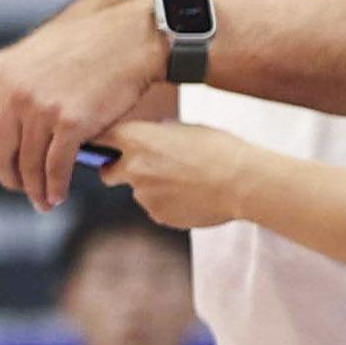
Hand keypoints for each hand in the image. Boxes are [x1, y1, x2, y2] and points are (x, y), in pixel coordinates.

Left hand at [0, 2, 167, 210]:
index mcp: (1, 78)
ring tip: (45, 201)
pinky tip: (60, 194)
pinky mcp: (71, 123)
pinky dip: (56, 188)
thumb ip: (2, 82)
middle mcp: (15, 95)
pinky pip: (55, 168)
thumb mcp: (32, 54)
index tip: (0, 161)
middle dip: (8, 178)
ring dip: (36, 191)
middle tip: (22, 187)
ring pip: (27, 167)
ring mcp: (42, 110)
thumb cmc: (86, 45)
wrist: (130, 38)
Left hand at [93, 116, 253, 231]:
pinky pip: (157, 207)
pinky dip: (169, 203)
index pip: (103, 139)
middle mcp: (133, 168)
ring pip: (139, 191)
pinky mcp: (158, 215)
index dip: (103, 143)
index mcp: (138, 139)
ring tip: (187, 180)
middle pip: (107, 172)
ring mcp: (144, 195)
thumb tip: (149, 140)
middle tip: (133, 168)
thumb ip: (158, 136)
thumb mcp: (184, 129)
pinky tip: (193, 195)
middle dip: (115, 171)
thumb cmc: (219, 149)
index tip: (104, 146)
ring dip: (153, 187)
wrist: (242, 181)